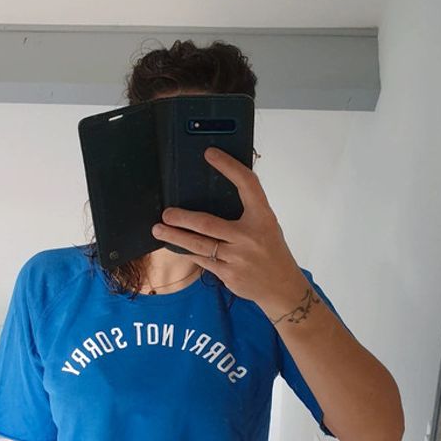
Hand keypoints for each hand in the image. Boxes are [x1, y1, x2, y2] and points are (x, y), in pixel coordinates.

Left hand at [150, 147, 303, 308]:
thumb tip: (213, 194)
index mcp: (263, 217)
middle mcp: (250, 236)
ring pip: (198, 245)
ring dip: (175, 237)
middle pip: (207, 223)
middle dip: (182, 218)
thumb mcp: (266, 225)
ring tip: (158, 230)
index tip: (210, 154)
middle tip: (165, 213)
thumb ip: (246, 212)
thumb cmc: (271, 251)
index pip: (246, 185)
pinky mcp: (229, 275)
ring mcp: (238, 258)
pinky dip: (187, 252)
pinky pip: (202, 261)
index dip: (229, 167)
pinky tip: (176, 247)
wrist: (282, 287)